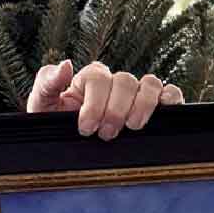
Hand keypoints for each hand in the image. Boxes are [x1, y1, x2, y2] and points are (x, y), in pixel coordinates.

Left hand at [26, 59, 182, 137]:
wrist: (68, 148)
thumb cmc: (56, 127)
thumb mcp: (42, 106)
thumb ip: (47, 83)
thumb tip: (66, 65)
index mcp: (91, 80)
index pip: (99, 79)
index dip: (95, 103)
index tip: (86, 128)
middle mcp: (116, 83)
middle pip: (126, 82)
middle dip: (116, 110)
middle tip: (106, 134)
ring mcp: (138, 94)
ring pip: (150, 85)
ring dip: (144, 105)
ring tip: (133, 127)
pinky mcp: (158, 106)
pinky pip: (171, 93)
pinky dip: (171, 100)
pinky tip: (163, 115)